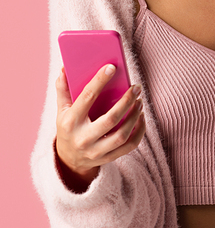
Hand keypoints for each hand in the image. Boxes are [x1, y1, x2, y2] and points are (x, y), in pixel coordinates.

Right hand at [55, 65, 145, 190]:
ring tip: (139, 101)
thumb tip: (64, 68)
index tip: (112, 68)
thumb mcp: (61, 110)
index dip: (99, 81)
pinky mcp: (108, 158)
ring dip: (134, 116)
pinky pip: (129, 146)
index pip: (87, 98)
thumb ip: (63, 90)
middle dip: (126, 101)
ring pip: (122, 135)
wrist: (68, 159)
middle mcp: (83, 138)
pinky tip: (141, 118)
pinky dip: (139, 131)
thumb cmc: (68, 128)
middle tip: (136, 88)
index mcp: (70, 122)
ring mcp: (96, 151)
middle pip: (110, 119)